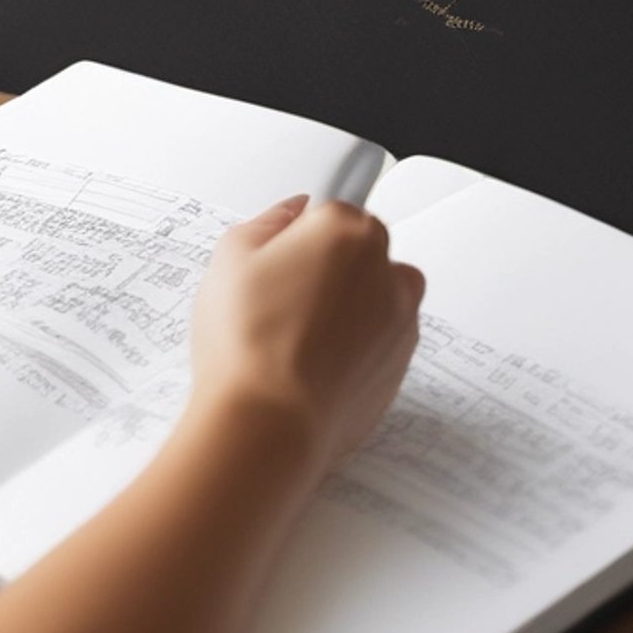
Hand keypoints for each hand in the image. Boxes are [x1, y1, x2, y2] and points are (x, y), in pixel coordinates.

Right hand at [188, 196, 423, 469]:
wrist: (270, 424)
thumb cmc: (248, 341)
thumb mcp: (231, 256)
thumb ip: (268, 221)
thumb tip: (291, 213)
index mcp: (347, 230)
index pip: (334, 207)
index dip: (303, 231)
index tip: (290, 245)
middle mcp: (385, 269)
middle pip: (360, 251)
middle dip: (327, 267)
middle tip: (279, 297)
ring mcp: (400, 321)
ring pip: (374, 297)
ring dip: (348, 307)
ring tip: (295, 337)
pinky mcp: (401, 368)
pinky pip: (380, 342)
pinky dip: (356, 348)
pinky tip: (312, 365)